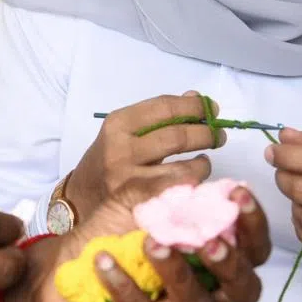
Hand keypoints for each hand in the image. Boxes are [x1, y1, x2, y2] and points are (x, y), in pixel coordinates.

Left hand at [7, 181, 269, 301]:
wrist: (56, 274)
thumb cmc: (105, 240)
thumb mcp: (131, 205)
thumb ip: (162, 193)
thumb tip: (194, 180)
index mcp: (209, 265)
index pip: (250, 252)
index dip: (252, 226)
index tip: (239, 194)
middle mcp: (203, 299)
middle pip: (242, 291)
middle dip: (232, 264)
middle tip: (211, 240)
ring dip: (175, 271)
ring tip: (150, 243)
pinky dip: (126, 289)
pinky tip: (105, 263)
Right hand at [65, 92, 222, 219]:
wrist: (82, 198)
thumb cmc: (109, 160)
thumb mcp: (126, 131)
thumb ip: (159, 116)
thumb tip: (197, 99)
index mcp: (118, 123)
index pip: (164, 107)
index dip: (194, 107)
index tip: (212, 109)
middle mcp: (121, 149)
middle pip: (177, 136)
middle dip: (206, 133)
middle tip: (219, 135)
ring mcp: (129, 178)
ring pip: (182, 169)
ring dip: (203, 163)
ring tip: (205, 160)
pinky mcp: (138, 203)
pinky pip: (177, 193)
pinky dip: (193, 184)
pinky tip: (194, 179)